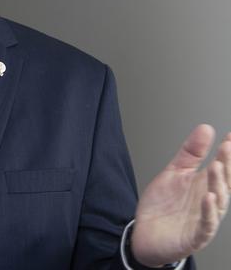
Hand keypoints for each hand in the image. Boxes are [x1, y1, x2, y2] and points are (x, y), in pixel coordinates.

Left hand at [131, 124, 230, 266]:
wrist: (143, 234)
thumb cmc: (162, 206)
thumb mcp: (174, 173)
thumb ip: (190, 153)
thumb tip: (206, 128)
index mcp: (204, 186)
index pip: (222, 167)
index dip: (227, 152)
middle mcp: (208, 202)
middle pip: (223, 183)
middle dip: (227, 165)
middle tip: (228, 146)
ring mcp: (203, 219)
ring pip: (218, 202)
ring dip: (218, 184)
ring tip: (216, 166)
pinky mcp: (194, 237)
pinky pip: (206, 225)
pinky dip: (208, 212)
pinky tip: (208, 197)